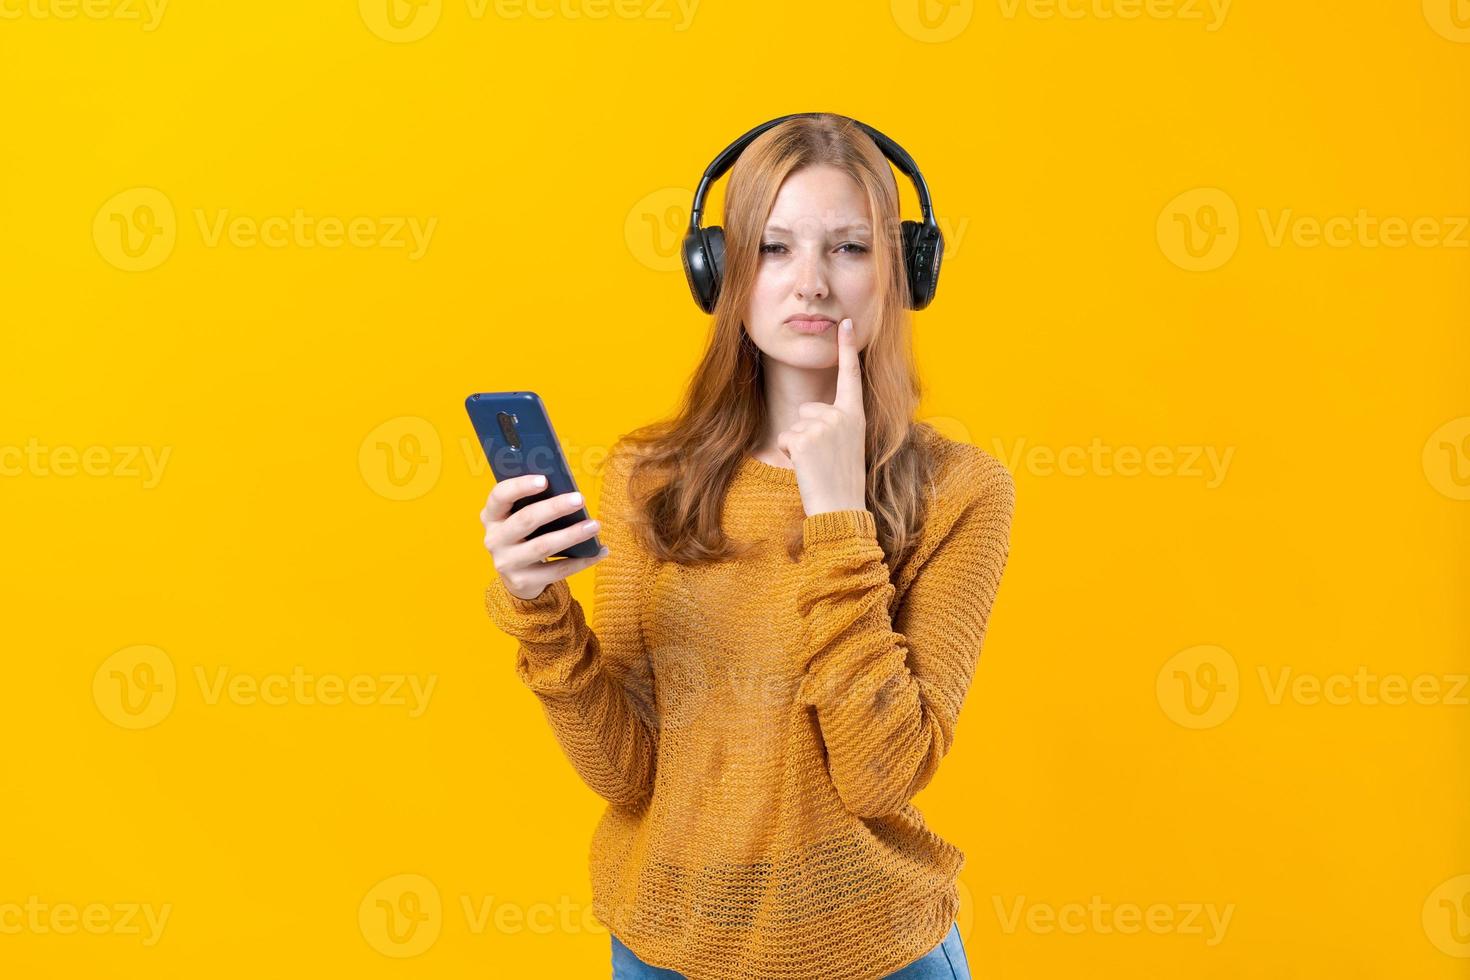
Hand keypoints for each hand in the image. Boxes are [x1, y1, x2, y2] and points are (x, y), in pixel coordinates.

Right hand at [481, 475, 608, 599]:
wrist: (518, 575)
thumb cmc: (526, 534)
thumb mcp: (520, 517)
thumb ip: (534, 503)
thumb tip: (568, 491)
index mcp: (492, 516)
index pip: (499, 496)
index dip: (520, 486)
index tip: (544, 480)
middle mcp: (494, 539)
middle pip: (525, 520)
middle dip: (554, 508)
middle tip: (580, 499)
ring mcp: (506, 563)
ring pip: (542, 546)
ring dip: (571, 535)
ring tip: (595, 525)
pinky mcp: (523, 581)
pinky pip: (556, 570)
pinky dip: (581, 561)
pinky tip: (599, 551)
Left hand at [775, 317, 867, 516]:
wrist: (841, 507)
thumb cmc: (843, 480)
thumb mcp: (849, 444)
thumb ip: (837, 423)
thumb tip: (812, 411)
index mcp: (856, 416)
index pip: (851, 376)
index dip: (846, 348)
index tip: (845, 322)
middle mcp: (842, 416)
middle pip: (807, 408)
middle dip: (807, 431)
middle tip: (824, 458)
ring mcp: (823, 425)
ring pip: (794, 424)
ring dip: (799, 445)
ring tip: (816, 464)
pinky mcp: (805, 437)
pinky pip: (785, 438)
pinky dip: (790, 454)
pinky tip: (806, 467)